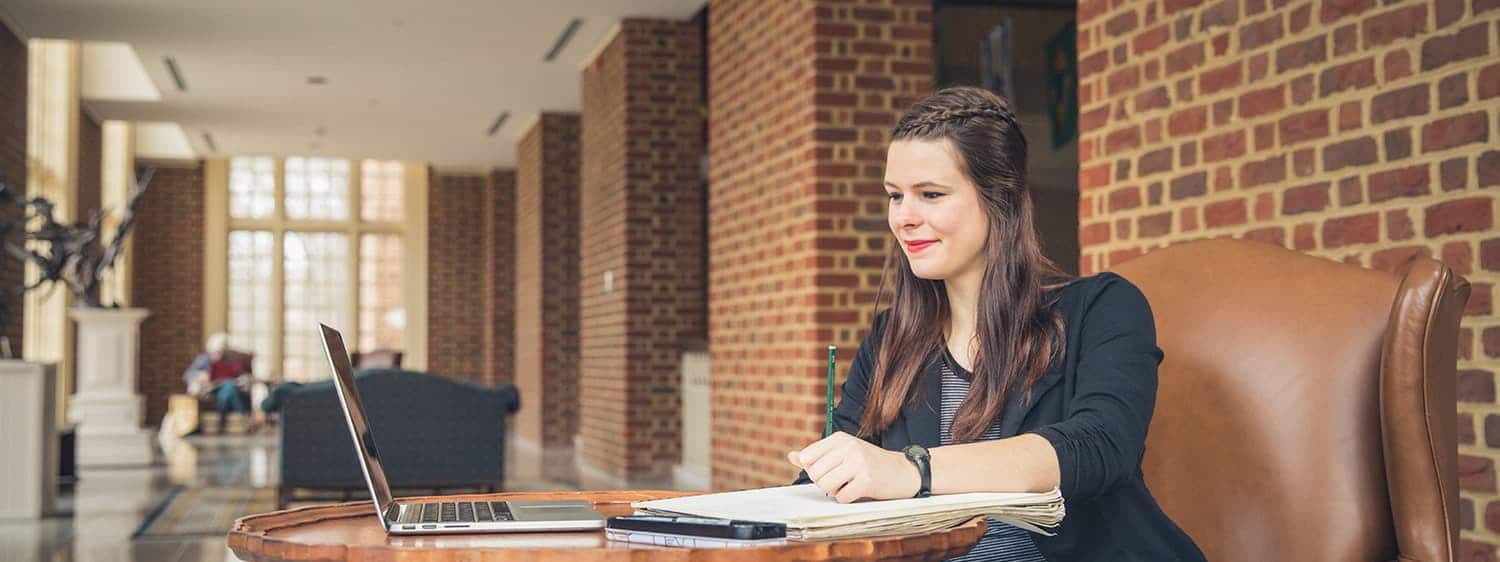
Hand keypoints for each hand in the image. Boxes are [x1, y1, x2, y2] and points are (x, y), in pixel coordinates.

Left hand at [787, 432, 919, 502]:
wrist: (906, 472)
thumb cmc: (871, 464)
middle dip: (824, 483)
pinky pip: (841, 497)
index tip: (830, 470)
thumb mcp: (844, 453)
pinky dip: (847, 499)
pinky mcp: (867, 480)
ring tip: (849, 485)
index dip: (815, 470)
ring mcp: (858, 462)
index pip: (808, 456)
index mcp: (840, 438)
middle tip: (842, 480)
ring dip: (835, 491)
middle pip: (815, 473)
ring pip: (825, 485)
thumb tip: (791, 456)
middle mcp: (849, 447)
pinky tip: (859, 491)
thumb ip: (817, 455)